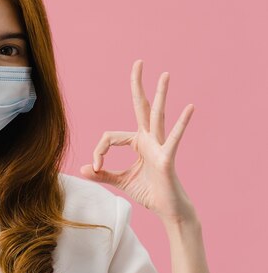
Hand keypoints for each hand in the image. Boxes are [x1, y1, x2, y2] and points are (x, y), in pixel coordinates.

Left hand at [79, 59, 197, 225]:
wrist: (168, 210)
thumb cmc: (148, 192)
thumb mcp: (120, 181)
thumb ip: (103, 174)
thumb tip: (83, 169)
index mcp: (137, 142)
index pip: (109, 137)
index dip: (98, 152)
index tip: (96, 168)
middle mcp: (149, 139)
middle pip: (140, 107)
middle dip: (138, 85)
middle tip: (138, 62)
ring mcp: (159, 146)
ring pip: (157, 116)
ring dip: (160, 95)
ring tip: (165, 75)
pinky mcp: (167, 158)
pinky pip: (173, 138)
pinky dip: (181, 123)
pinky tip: (189, 107)